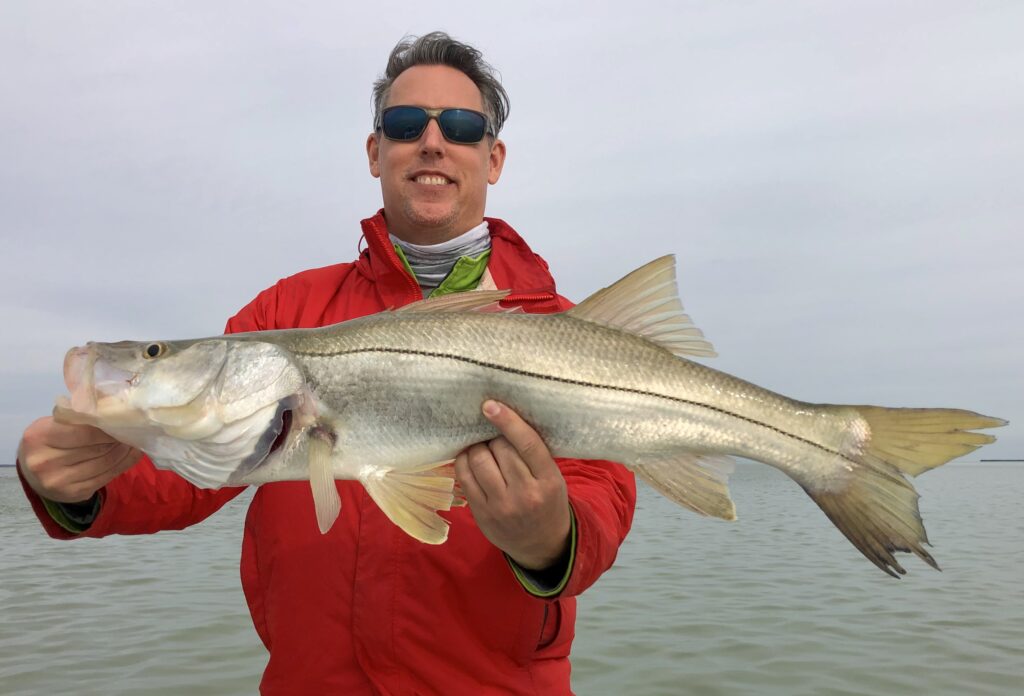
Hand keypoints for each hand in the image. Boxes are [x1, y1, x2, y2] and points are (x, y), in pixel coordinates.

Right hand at [17, 417, 141, 502]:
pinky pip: (106, 477)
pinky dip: (124, 464)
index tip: (124, 420)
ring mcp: (58, 481)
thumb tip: (115, 401)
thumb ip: (82, 412)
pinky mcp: (73, 493)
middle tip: (133, 429)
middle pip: (96, 448)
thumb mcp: (57, 422)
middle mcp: (45, 461)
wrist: (34, 473)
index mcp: (39, 437)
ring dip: (124, 451)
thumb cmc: (50, 440)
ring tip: (133, 440)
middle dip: (119, 438)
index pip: (84, 431)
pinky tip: (132, 454)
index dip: (108, 426)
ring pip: (104, 463)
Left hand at [455, 400, 570, 569]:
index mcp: (548, 481)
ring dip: (477, 447)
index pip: (526, 443)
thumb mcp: (552, 478)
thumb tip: (503, 419)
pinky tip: (469, 458)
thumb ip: (533, 454)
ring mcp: (501, 506)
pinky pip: (464, 477)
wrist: (542, 544)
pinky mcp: (482, 513)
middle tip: (494, 438)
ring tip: (482, 447)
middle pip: (499, 449)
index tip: (490, 405)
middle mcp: (525, 494)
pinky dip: (463, 461)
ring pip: (479, 460)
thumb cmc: (547, 502)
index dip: (507, 421)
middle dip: (493, 437)